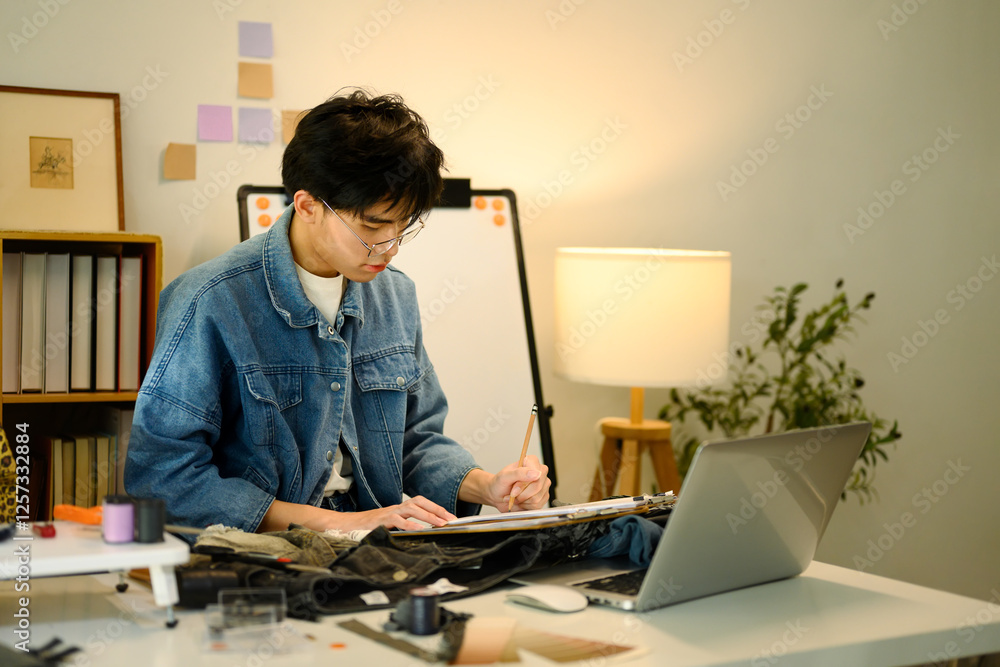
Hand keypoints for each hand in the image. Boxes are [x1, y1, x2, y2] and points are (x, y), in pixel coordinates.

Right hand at [259, 496, 456, 532]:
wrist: (338, 527)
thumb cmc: (362, 529)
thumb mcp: (384, 528)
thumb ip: (399, 529)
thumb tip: (420, 536)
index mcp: (396, 509)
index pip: (419, 503)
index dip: (436, 508)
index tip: (451, 517)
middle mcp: (393, 507)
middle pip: (419, 503)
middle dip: (438, 510)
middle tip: (453, 520)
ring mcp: (385, 513)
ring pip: (411, 509)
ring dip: (429, 516)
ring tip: (443, 524)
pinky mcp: (378, 521)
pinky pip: (397, 521)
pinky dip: (411, 526)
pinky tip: (422, 532)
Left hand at [501, 455, 550, 510]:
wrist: (497, 495)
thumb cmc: (500, 483)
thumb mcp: (504, 476)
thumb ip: (519, 473)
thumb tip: (536, 474)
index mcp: (532, 462)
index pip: (536, 474)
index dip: (523, 485)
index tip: (513, 488)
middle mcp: (540, 472)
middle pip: (537, 487)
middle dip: (521, 494)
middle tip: (512, 493)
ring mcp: (543, 485)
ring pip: (537, 498)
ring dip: (522, 501)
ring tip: (515, 497)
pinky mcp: (543, 497)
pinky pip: (537, 505)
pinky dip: (525, 506)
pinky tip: (521, 501)